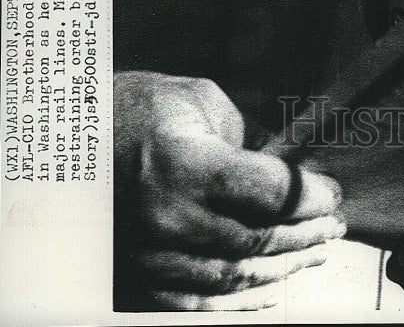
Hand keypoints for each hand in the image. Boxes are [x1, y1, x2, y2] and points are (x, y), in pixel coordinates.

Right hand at [114, 72, 344, 310]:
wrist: (67, 136)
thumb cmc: (139, 107)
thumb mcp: (199, 101)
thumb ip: (249, 137)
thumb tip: (295, 169)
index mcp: (183, 164)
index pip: (270, 191)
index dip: (312, 194)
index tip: (334, 191)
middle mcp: (166, 218)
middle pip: (259, 238)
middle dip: (307, 231)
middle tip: (335, 222)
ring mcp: (148, 256)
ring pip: (237, 276)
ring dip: (285, 265)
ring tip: (316, 250)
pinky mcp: (136, 277)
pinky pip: (199, 302)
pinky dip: (242, 299)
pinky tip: (272, 285)